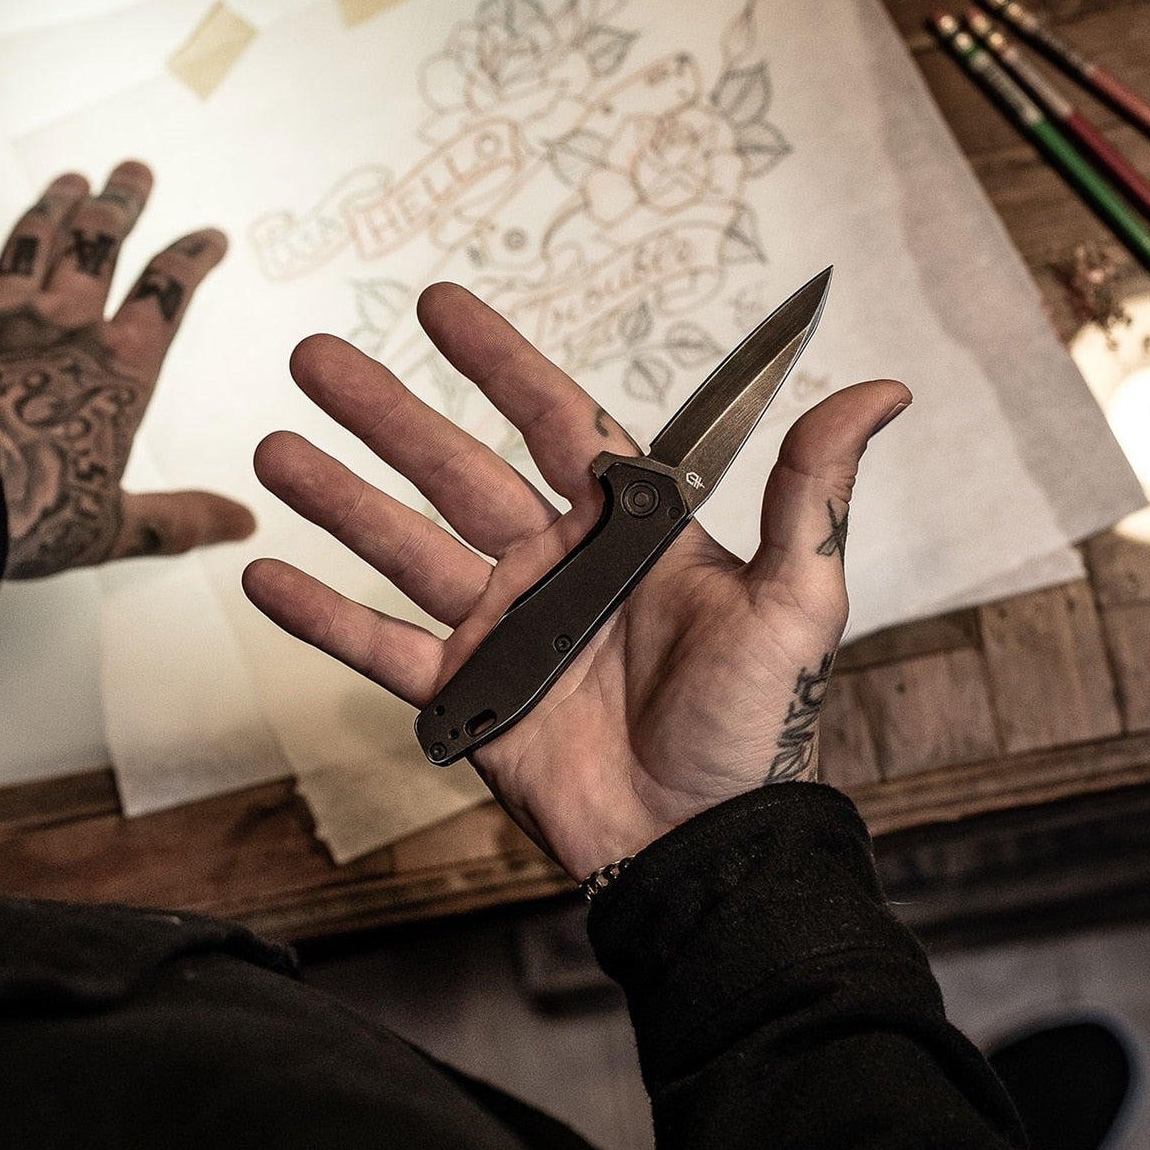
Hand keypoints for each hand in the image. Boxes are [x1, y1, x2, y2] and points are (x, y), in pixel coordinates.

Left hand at [0, 162, 254, 577]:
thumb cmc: (28, 512)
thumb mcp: (119, 526)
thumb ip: (182, 519)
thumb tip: (243, 524)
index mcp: (119, 369)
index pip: (166, 292)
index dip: (192, 258)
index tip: (210, 237)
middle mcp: (64, 329)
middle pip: (98, 246)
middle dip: (121, 203)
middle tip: (134, 171)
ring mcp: (1, 323)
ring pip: (31, 245)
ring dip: (52, 208)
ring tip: (68, 181)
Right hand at [243, 283, 908, 878]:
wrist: (703, 843)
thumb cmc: (754, 726)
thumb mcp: (795, 601)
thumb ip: (810, 495)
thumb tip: (880, 392)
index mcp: (624, 533)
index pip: (552, 420)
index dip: (496, 360)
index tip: (440, 306)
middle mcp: (555, 566)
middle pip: (453, 469)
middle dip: (384, 413)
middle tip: (317, 358)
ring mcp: (505, 629)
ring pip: (405, 547)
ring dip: (340, 499)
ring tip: (278, 449)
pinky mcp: (471, 696)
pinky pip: (384, 649)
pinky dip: (326, 617)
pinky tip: (269, 577)